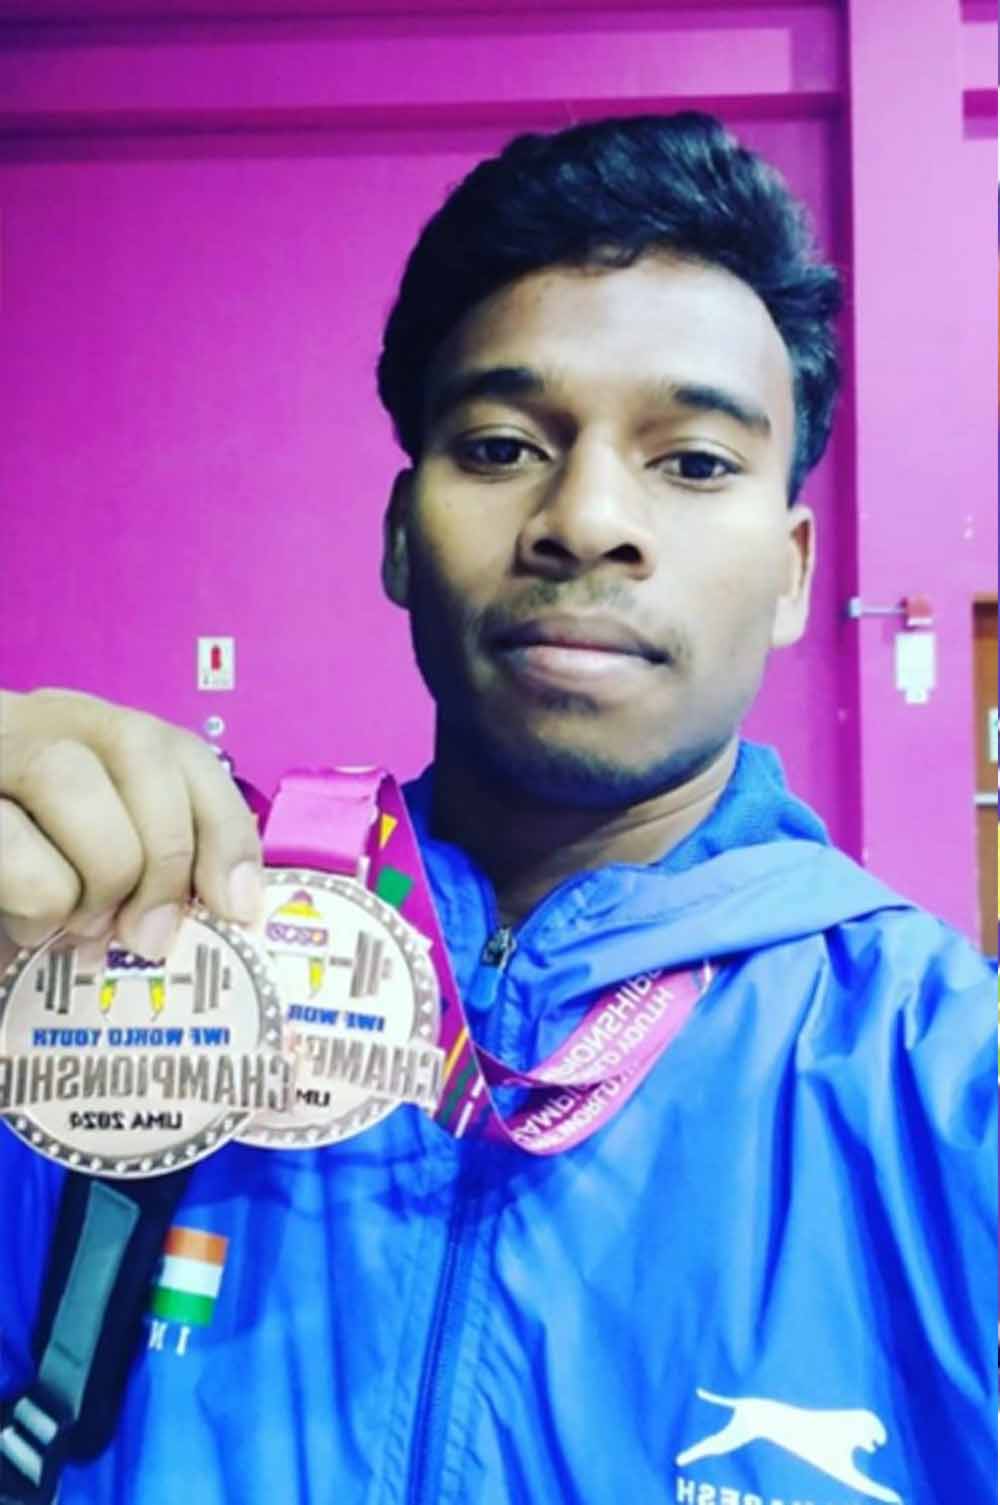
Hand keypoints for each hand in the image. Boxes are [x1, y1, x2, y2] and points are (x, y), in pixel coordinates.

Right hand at [0, 688, 262, 962]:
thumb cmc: (12, 888)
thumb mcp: (88, 869)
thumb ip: (152, 863)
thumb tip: (239, 902)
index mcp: (79, 731)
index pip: (178, 748)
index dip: (223, 824)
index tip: (240, 906)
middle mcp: (26, 719)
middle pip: (136, 747)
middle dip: (163, 855)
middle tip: (148, 936)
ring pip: (66, 775)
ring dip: (94, 874)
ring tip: (75, 928)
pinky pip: (8, 841)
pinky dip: (37, 897)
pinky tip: (22, 932)